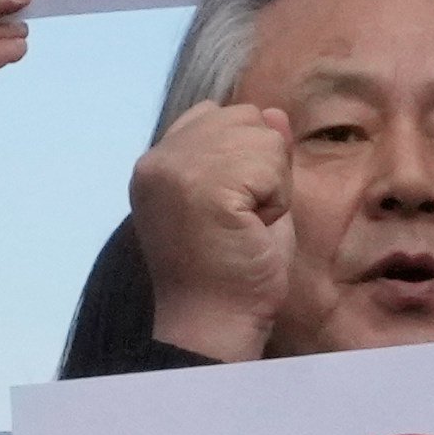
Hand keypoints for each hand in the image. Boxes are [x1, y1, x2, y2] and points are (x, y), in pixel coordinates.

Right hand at [129, 100, 292, 362]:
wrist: (215, 322)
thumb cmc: (233, 272)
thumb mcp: (245, 199)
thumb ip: (255, 155)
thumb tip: (274, 112)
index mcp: (156, 165)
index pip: (215, 114)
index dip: (242, 155)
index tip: (229, 208)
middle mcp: (157, 160)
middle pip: (243, 117)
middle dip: (260, 165)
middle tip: (242, 219)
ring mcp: (176, 169)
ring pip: (261, 134)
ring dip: (272, 180)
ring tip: (248, 223)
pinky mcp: (202, 185)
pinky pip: (271, 158)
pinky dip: (277, 195)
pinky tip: (254, 226)